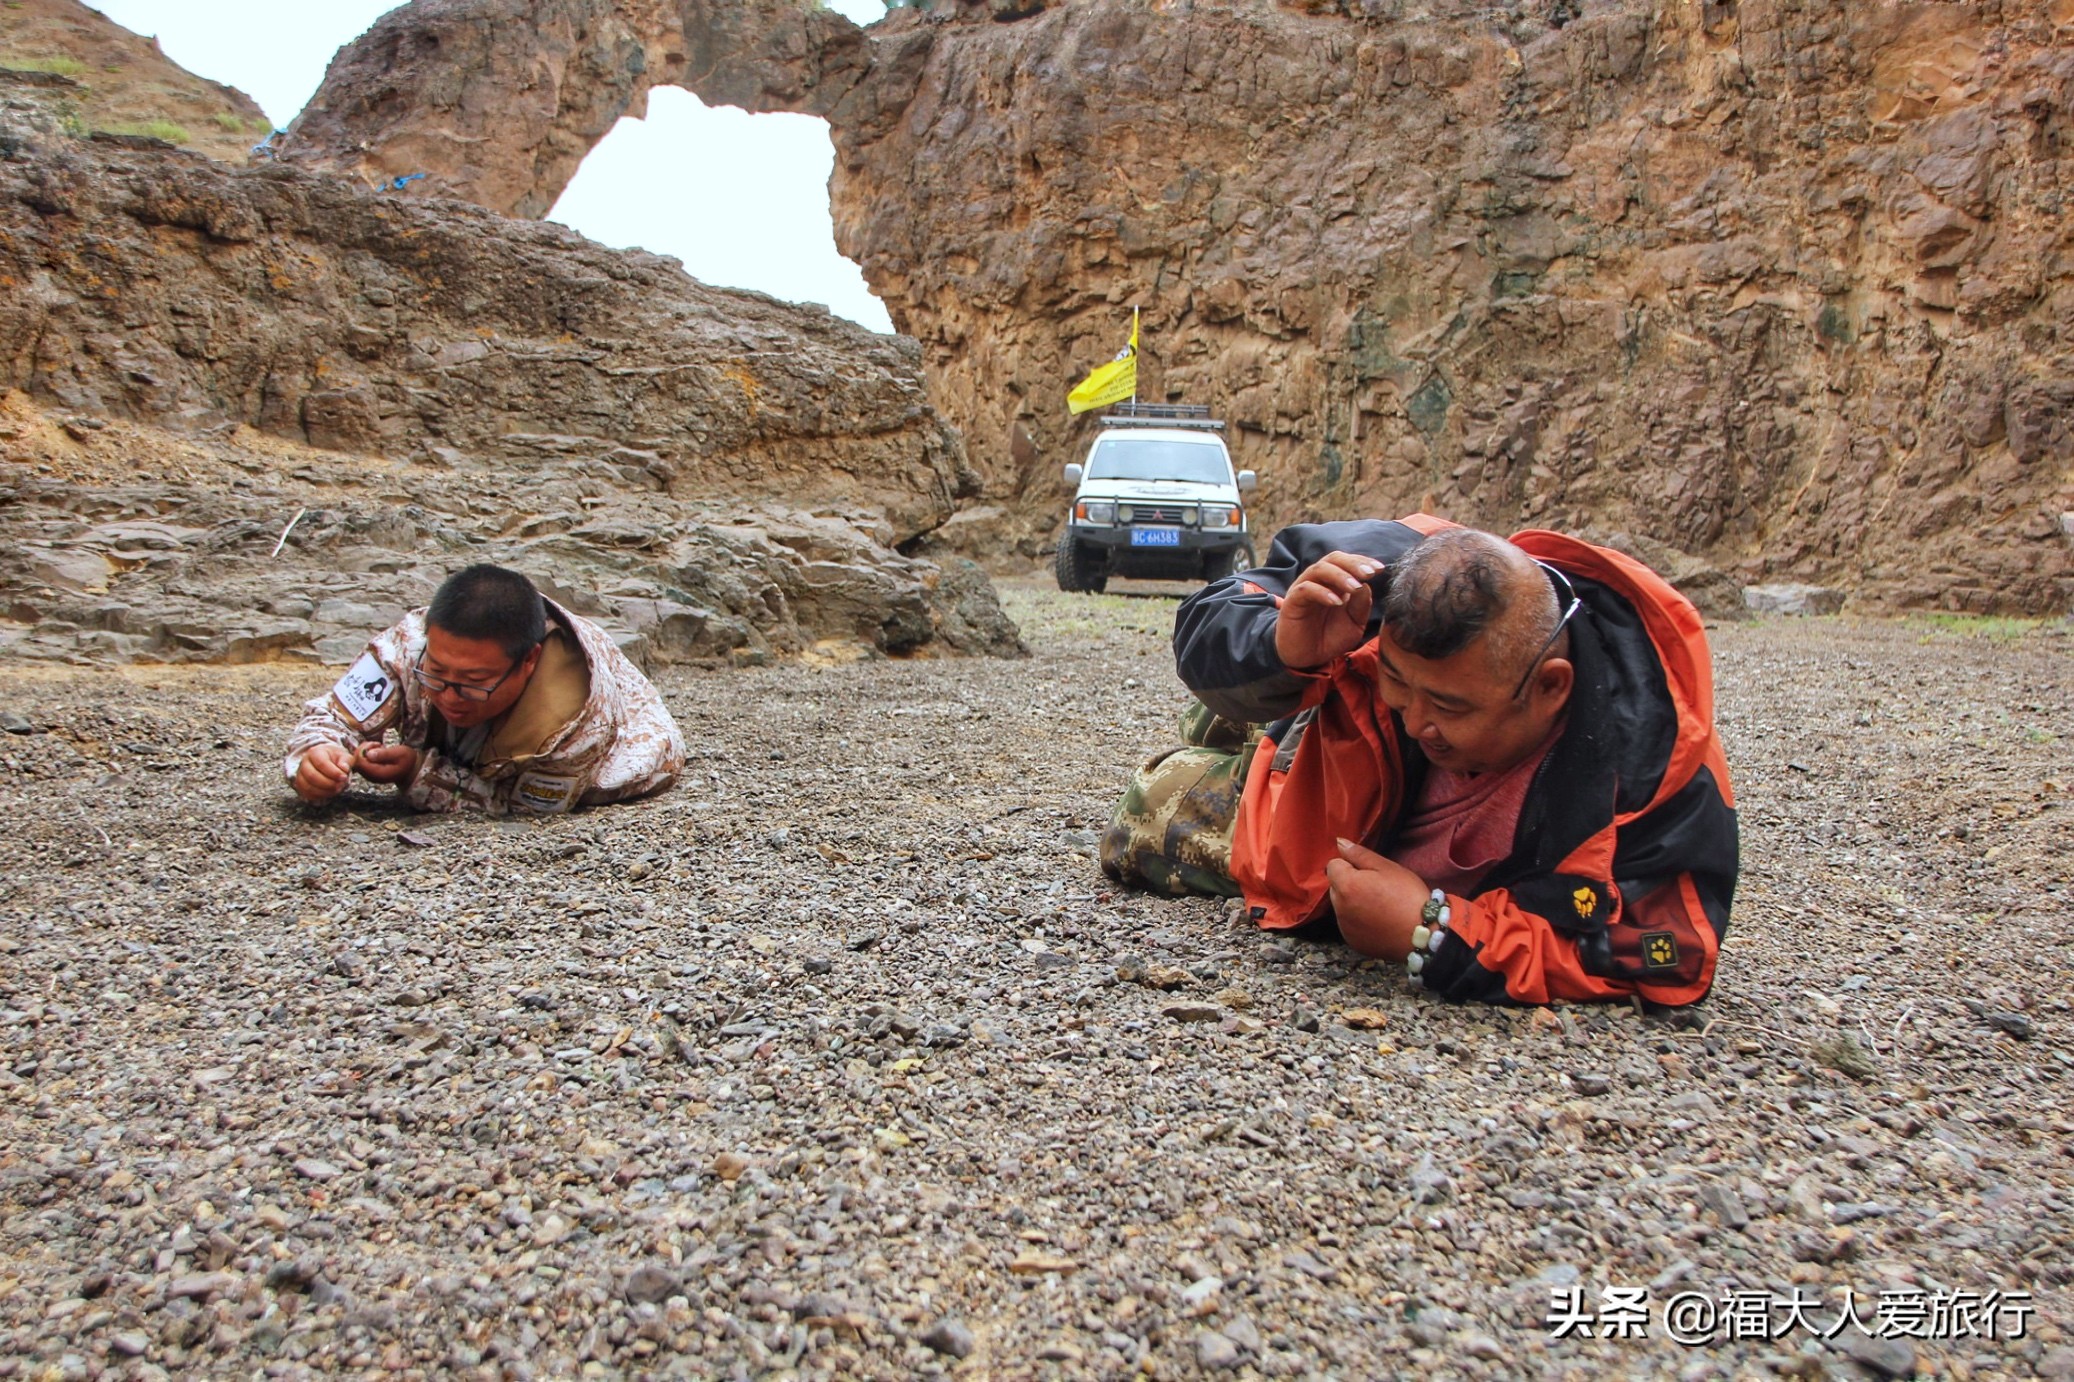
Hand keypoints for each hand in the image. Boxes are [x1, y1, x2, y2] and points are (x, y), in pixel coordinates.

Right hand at [293, 743, 353, 802]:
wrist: (329, 762)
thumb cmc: (337, 759)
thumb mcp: (344, 756)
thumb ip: (346, 761)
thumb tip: (344, 769)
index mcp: (315, 752)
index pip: (321, 763)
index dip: (333, 773)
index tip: (344, 777)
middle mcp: (304, 762)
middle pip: (312, 776)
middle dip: (328, 783)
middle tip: (340, 785)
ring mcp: (300, 774)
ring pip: (308, 787)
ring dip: (324, 791)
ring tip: (337, 789)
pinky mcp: (301, 785)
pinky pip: (307, 794)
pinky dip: (320, 796)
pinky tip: (330, 792)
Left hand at [354, 743, 421, 784]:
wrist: (412, 769)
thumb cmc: (407, 759)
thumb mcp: (399, 753)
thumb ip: (384, 754)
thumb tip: (368, 754)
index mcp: (378, 773)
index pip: (360, 762)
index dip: (364, 750)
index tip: (376, 744)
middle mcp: (371, 776)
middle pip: (357, 762)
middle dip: (363, 750)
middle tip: (377, 744)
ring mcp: (370, 775)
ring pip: (358, 762)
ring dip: (365, 751)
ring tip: (378, 746)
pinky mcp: (370, 772)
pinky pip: (362, 762)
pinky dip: (366, 754)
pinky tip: (376, 750)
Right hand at [1274, 551, 1383, 668]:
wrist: (1308, 660)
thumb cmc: (1330, 638)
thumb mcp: (1354, 623)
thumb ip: (1361, 605)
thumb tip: (1366, 584)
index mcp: (1334, 583)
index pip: (1347, 562)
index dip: (1363, 562)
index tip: (1380, 569)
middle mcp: (1318, 581)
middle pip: (1333, 559)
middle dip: (1353, 564)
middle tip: (1369, 573)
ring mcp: (1304, 590)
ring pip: (1319, 569)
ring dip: (1339, 576)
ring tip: (1355, 587)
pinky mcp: (1292, 602)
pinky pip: (1305, 589)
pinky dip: (1322, 592)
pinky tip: (1336, 602)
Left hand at [1324, 837, 1428, 959]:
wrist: (1423, 934)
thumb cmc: (1407, 896)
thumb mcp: (1387, 867)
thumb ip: (1359, 854)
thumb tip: (1339, 842)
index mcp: (1346, 885)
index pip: (1333, 865)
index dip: (1351, 865)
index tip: (1371, 873)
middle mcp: (1339, 908)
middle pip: (1336, 886)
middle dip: (1350, 884)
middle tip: (1377, 888)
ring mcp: (1344, 927)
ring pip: (1341, 906)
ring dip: (1353, 902)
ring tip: (1380, 906)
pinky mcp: (1352, 941)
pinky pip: (1349, 924)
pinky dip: (1358, 921)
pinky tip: (1378, 921)